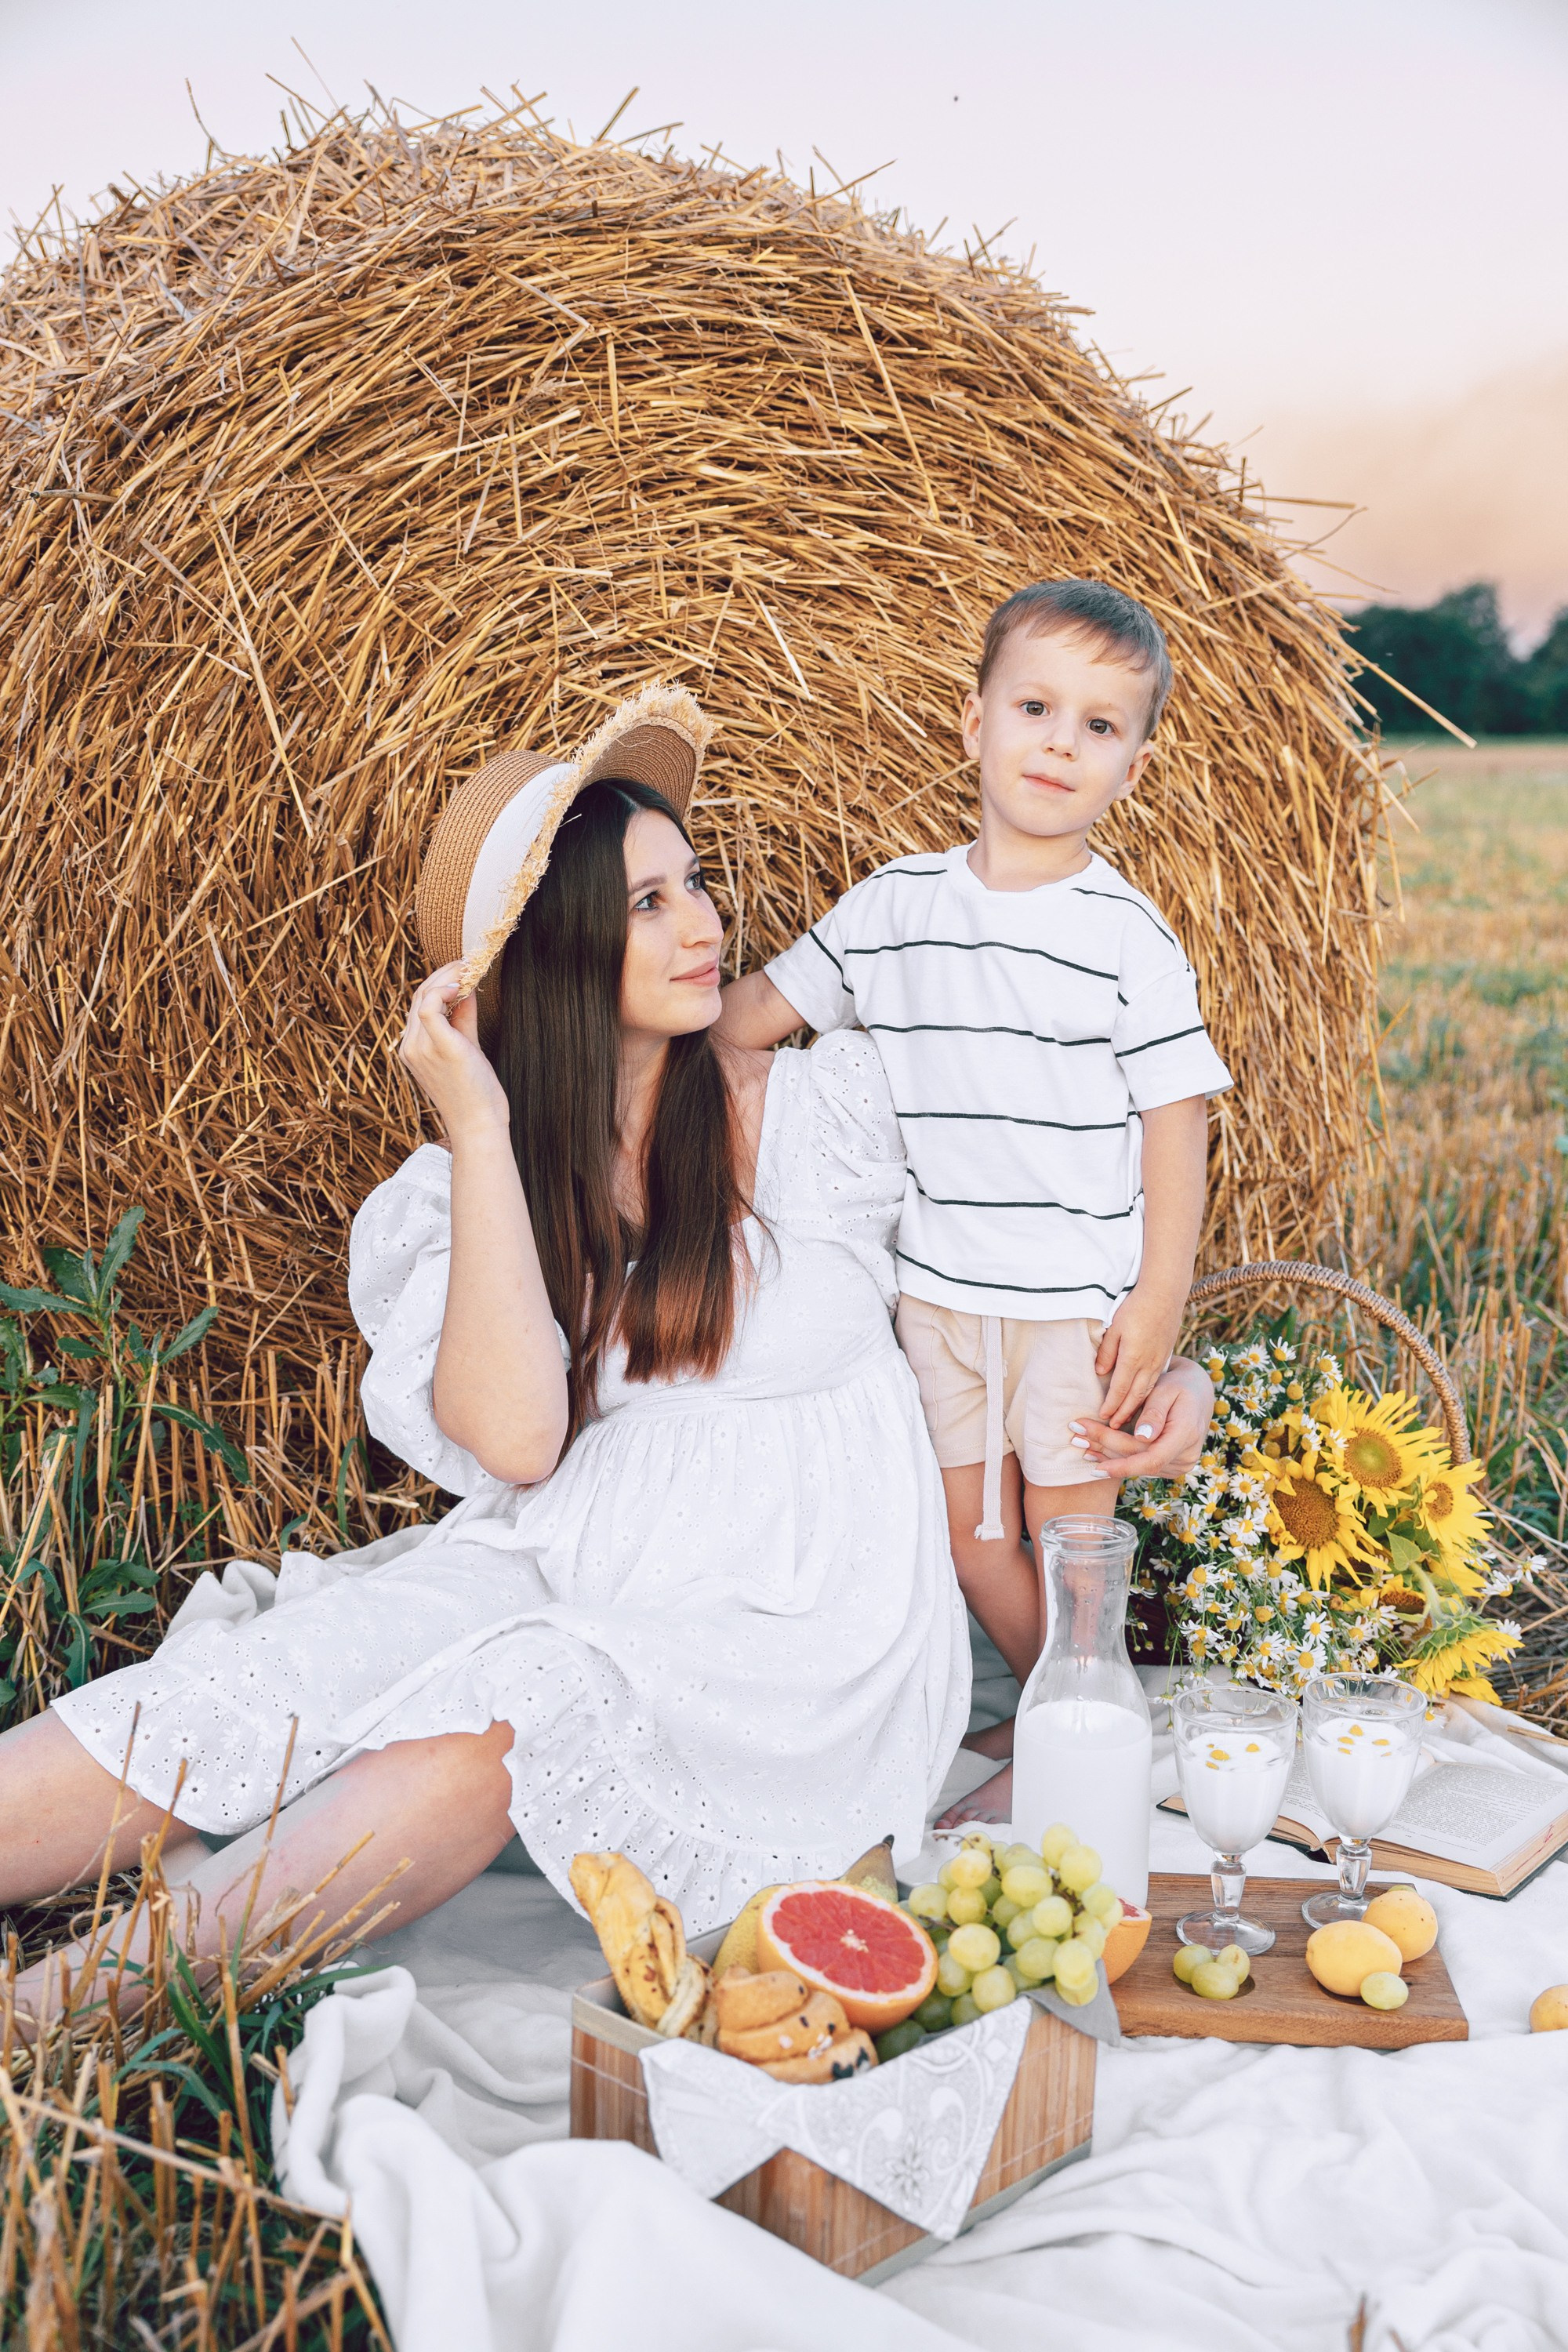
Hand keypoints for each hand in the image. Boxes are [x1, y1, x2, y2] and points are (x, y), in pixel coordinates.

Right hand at [397, 964, 509, 1142]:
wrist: (478, 1124)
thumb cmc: (475, 1093)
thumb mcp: (466, 1048)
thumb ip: (462, 1019)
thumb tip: (466, 989)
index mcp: (412, 1049)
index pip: (419, 1004)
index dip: (440, 983)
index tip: (462, 971)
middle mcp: (410, 1047)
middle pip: (419, 995)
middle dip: (445, 974)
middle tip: (468, 963)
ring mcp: (420, 1048)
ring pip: (424, 995)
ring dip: (447, 977)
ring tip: (468, 969)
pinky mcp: (437, 1047)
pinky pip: (428, 1007)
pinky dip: (443, 990)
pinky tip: (460, 987)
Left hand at [1071, 1357, 1213, 1481]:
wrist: (1197, 1392)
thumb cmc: (1179, 1385)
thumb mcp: (1167, 1389)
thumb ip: (1155, 1412)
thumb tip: (1142, 1437)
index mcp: (1186, 1436)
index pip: (1151, 1460)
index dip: (1122, 1466)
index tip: (1096, 1465)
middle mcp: (1185, 1456)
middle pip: (1138, 1460)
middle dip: (1105, 1449)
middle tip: (1076, 1436)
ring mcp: (1179, 1464)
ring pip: (1137, 1464)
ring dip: (1106, 1455)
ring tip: (1080, 1443)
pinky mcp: (1170, 1465)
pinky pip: (1140, 1464)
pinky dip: (1117, 1456)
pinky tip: (1095, 1450)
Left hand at [1094, 1282, 1183, 1428]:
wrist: (1165, 1293)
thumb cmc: (1136, 1307)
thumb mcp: (1115, 1327)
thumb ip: (1107, 1351)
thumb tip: (1100, 1373)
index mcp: (1133, 1358)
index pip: (1120, 1389)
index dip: (1111, 1405)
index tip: (1103, 1417)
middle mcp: (1148, 1364)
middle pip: (1135, 1396)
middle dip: (1124, 1413)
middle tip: (1114, 1427)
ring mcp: (1159, 1360)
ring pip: (1147, 1391)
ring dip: (1136, 1407)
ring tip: (1127, 1418)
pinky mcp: (1166, 1355)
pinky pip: (1155, 1381)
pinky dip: (1147, 1395)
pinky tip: (1143, 1399)